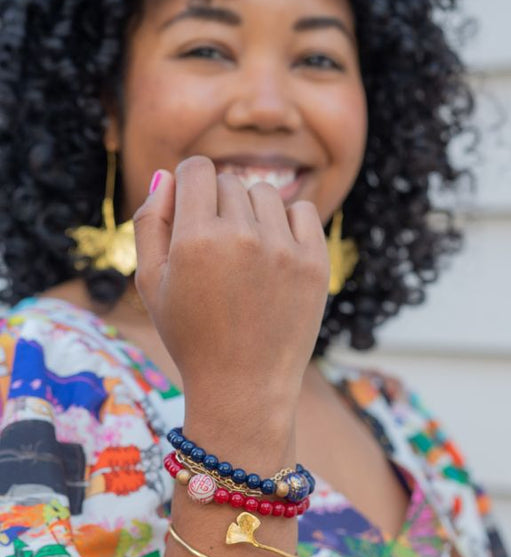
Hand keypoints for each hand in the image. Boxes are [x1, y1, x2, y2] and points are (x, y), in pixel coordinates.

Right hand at [133, 157, 329, 425]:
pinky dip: (288, 224)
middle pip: (229, 182)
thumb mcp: (150, 284)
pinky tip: (274, 255)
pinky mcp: (314, 263)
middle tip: (216, 251)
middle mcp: (242, 237)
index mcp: (196, 239)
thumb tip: (168, 176)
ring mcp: (284, 249)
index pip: (196, 169)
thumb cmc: (191, 337)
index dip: (190, 184)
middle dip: (218, 206)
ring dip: (252, 214)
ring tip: (245, 256)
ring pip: (265, 194)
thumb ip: (150, 223)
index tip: (193, 208)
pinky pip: (302, 212)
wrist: (244, 387)